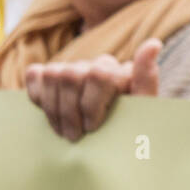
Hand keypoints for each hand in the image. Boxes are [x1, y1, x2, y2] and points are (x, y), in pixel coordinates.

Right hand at [25, 38, 160, 141]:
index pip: (98, 74)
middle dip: (70, 110)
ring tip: (64, 131)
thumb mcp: (142, 111)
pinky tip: (48, 113)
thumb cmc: (130, 130)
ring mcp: (75, 69)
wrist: (114, 146)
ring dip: (54, 108)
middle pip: (71, 75)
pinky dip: (37, 95)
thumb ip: (147, 78)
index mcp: (120, 72)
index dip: (90, 104)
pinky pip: (36, 74)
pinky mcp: (52, 76)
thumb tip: (153, 43)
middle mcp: (98, 65)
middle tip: (75, 136)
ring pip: (53, 75)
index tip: (93, 128)